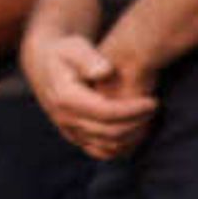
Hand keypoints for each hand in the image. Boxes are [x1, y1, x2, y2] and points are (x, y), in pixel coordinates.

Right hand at [28, 31, 157, 161]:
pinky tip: (135, 132)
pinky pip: (100, 151)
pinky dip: (120, 147)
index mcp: (65, 97)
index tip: (152, 101)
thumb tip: (105, 71)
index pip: (106, 113)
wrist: (43, 64)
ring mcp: (68, 130)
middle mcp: (64, 118)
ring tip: (148, 119)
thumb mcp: (75, 47)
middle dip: (137, 123)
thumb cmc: (65, 52)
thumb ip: (89, 58)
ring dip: (132, 137)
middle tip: (154, 108)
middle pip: (109, 133)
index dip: (132, 110)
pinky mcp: (73, 136)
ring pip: (107, 146)